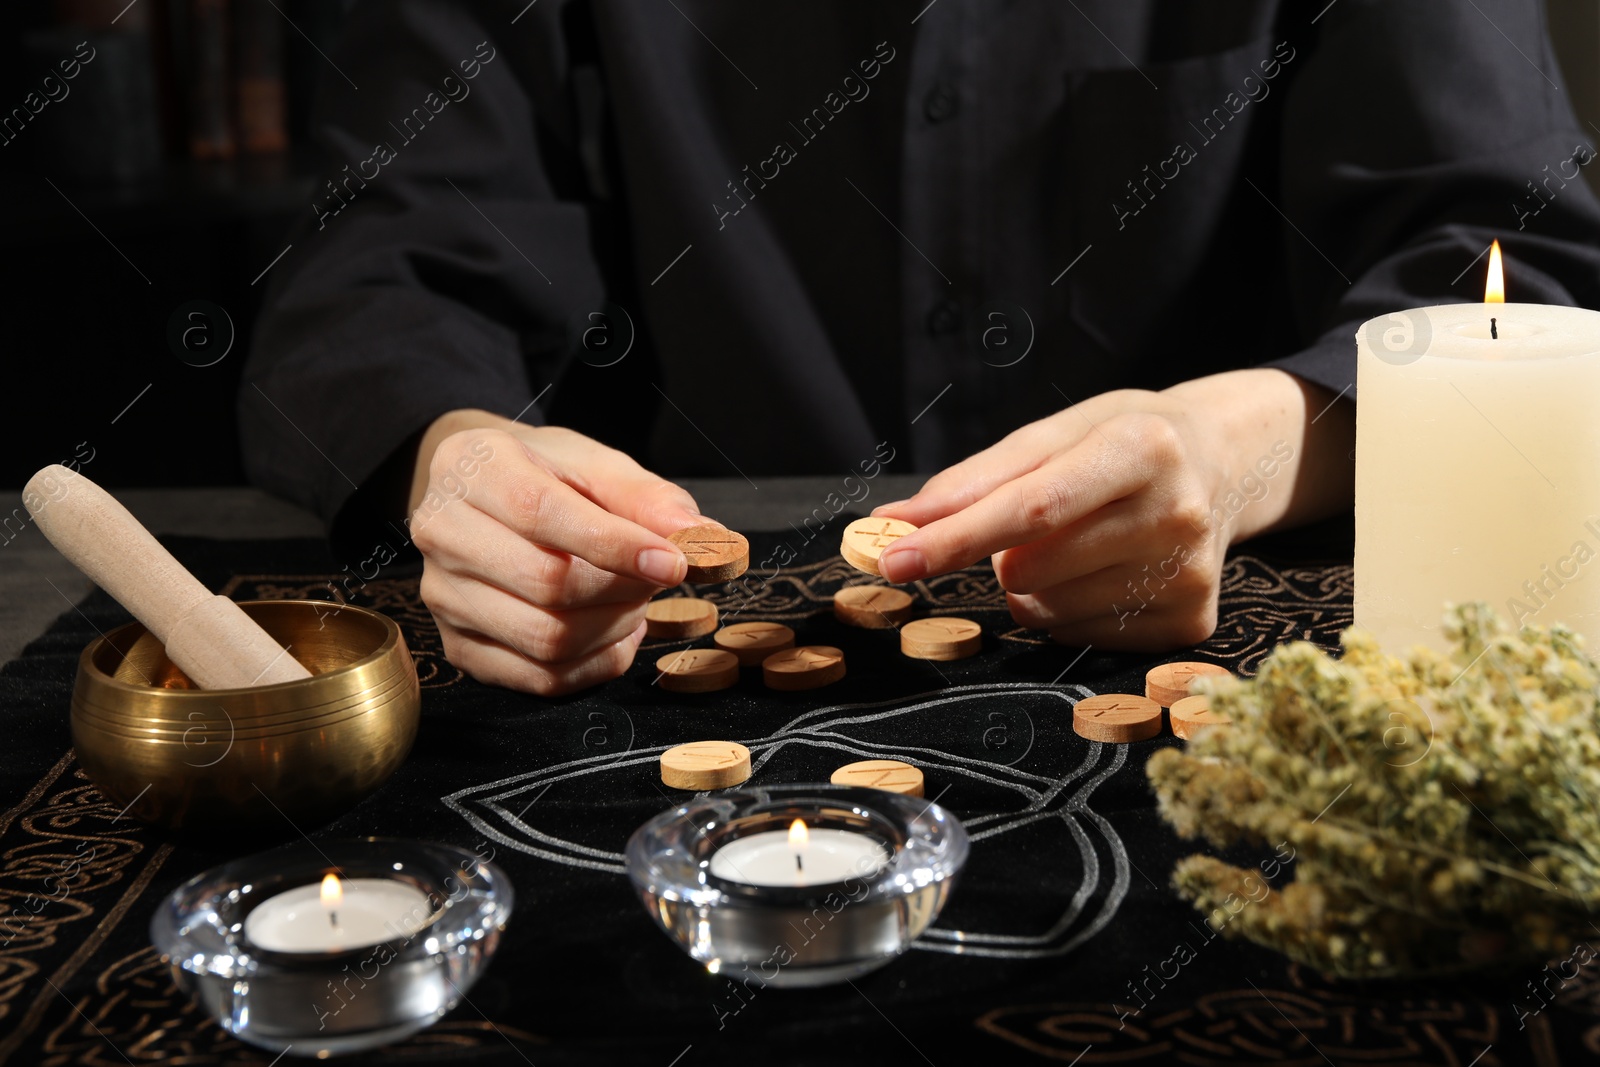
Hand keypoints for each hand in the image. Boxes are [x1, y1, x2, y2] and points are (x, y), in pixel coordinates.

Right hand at [409, 413, 707, 694]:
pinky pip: (540, 679)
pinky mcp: (459, 647)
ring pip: (546, 639)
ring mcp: (444, 596)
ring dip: (614, 628)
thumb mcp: (596, 464)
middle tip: (657, 576)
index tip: (673, 562)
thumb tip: (700, 538)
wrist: (488, 495)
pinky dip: (596, 664)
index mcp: (474, 468)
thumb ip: (647, 498)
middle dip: (623, 588)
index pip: (540, 513)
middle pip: (547, 584)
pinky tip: (614, 632)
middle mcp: (443, 531)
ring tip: (635, 601)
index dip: (615, 545)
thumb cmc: (545, 475)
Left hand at [872, 370, 1352, 648]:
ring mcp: (1190, 575)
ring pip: (1046, 610)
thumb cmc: (1124, 441)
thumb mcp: (1057, 433)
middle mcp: (1178, 513)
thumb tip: (895, 522)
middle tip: (1040, 522)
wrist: (1224, 463)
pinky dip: (1069, 608)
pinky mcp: (1191, 623)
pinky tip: (1107, 570)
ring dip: (1035, 583)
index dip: (955, 537)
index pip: (1031, 508)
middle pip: (1029, 567)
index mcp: (1144, 447)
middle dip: (1005, 552)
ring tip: (1081, 541)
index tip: (893, 558)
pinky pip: (1079, 636)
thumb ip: (974, 478)